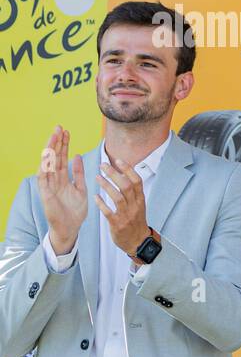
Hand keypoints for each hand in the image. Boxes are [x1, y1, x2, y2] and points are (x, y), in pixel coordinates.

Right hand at [36, 126, 86, 251]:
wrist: (70, 228)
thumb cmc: (75, 210)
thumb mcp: (81, 188)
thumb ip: (78, 174)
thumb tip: (77, 156)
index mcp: (63, 178)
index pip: (62, 158)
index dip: (64, 145)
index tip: (66, 132)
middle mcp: (54, 180)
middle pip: (54, 158)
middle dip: (56, 142)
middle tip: (59, 127)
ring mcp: (49, 186)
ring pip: (48, 164)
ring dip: (50, 150)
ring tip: (54, 136)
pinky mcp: (45, 194)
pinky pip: (43, 178)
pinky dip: (45, 166)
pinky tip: (48, 156)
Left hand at [95, 157, 150, 258]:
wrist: (138, 242)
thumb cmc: (135, 221)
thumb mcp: (139, 205)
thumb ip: (132, 192)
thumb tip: (124, 173)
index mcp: (140, 199)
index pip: (137, 181)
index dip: (128, 169)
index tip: (118, 160)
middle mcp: (135, 206)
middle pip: (126, 186)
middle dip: (114, 174)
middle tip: (103, 165)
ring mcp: (126, 215)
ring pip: (118, 197)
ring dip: (106, 186)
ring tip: (97, 177)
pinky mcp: (117, 224)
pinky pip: (108, 212)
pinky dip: (101, 203)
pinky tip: (95, 197)